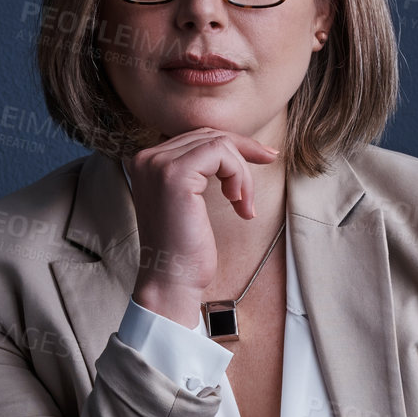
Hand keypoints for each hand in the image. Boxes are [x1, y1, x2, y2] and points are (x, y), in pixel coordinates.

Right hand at [123, 128, 278, 327]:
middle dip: (243, 151)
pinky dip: (239, 176)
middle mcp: (147, 158)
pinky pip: (221, 154)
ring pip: (218, 144)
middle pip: (208, 135)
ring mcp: (159, 165)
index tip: (263, 155)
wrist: (171, 281)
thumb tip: (235, 147)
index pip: (196, 137)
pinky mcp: (175, 175)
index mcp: (147, 162)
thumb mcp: (190, 202)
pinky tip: (239, 204)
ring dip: (242, 173)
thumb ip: (198, 172)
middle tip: (270, 161)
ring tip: (243, 204)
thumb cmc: (184, 250)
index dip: (233, 144)